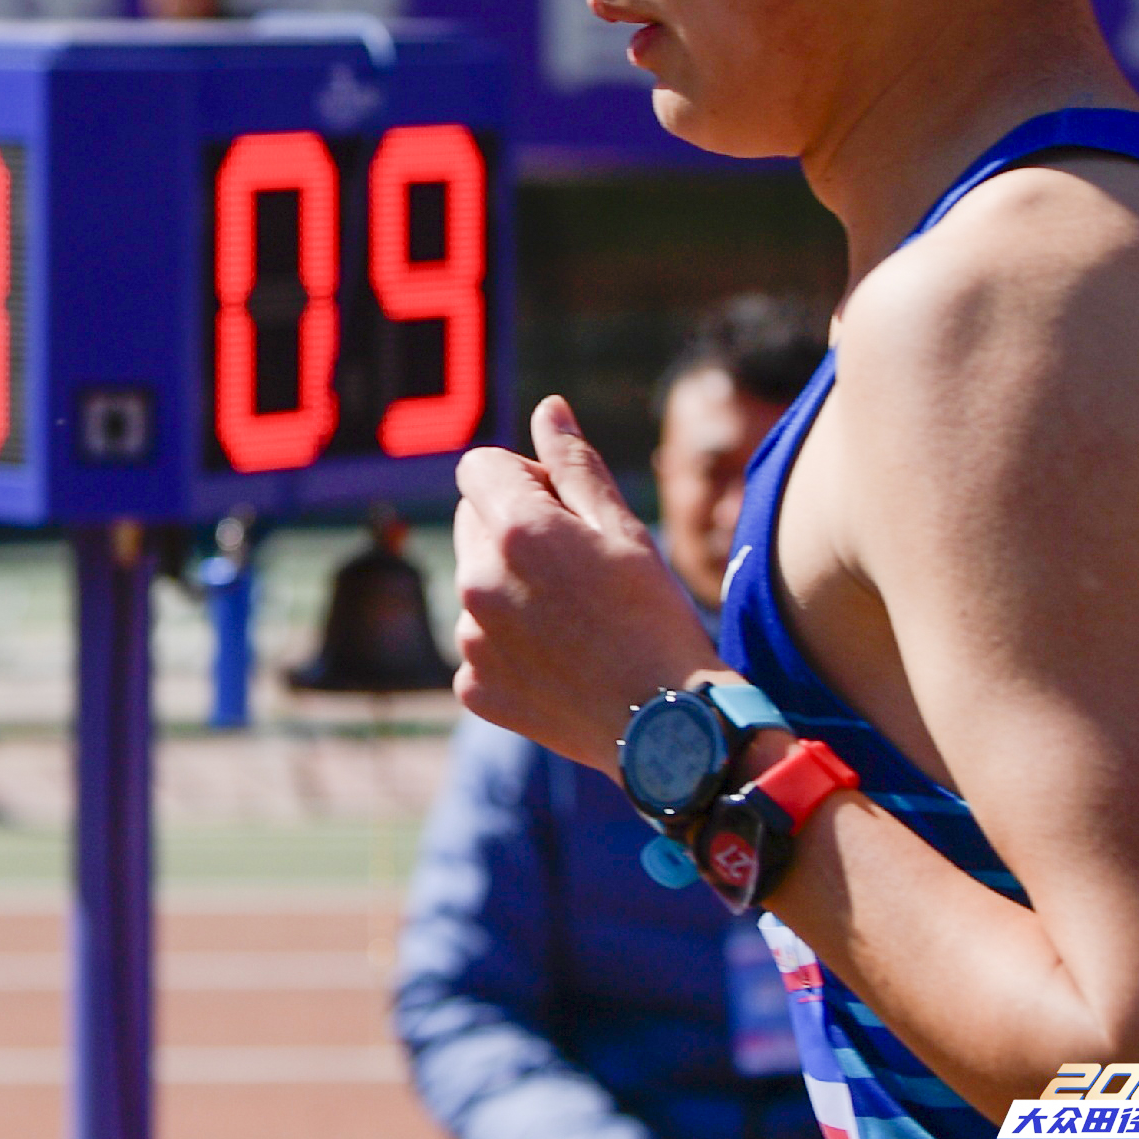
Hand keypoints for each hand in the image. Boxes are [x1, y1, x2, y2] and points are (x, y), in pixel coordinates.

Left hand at [454, 395, 718, 772]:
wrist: (667, 729)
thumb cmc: (656, 618)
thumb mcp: (623, 530)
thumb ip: (574, 466)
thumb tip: (547, 409)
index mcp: (516, 531)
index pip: (478, 468)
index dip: (522, 477)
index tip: (563, 506)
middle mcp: (478, 582)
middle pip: (472, 523)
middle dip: (512, 528)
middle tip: (576, 563)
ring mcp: (470, 640)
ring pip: (476, 585)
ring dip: (510, 587)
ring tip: (574, 619)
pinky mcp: (473, 687)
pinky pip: (479, 644)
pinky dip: (509, 644)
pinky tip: (561, 659)